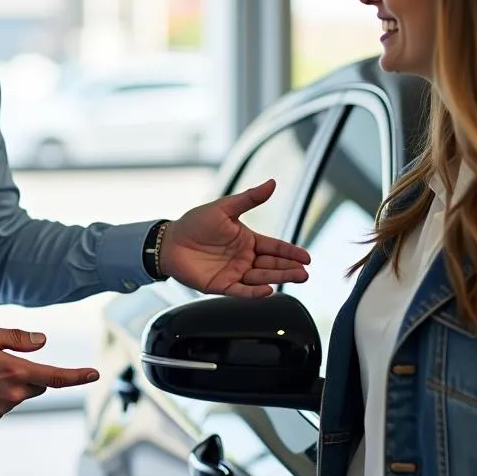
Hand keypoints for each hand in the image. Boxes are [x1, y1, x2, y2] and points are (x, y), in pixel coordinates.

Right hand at [0, 325, 99, 420]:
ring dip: (14, 383)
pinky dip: (0, 393)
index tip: (94, 374)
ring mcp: (2, 407)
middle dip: (31, 373)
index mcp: (15, 371)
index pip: (55, 376)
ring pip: (22, 394)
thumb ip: (19, 338)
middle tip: (3, 359)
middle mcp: (13, 393)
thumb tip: (42, 341)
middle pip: (38, 384)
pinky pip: (6, 403)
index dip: (77, 376)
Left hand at [159, 179, 310, 296]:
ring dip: (278, 278)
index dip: (291, 252)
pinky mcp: (222, 285)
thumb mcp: (225, 208)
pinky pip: (242, 291)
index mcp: (248, 240)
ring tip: (295, 278)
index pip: (275, 247)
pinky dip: (255, 292)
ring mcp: (235, 272)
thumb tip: (272, 183)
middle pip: (273, 264)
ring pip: (261, 277)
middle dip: (290, 268)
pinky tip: (268, 290)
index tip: (306, 257)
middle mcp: (244, 258)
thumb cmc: (195, 223)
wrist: (170, 241)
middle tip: (305, 272)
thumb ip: (249, 198)